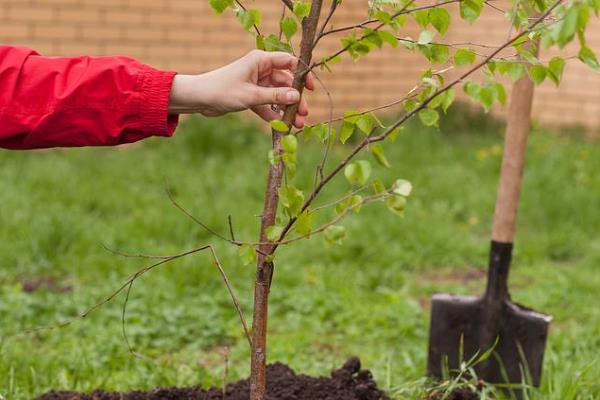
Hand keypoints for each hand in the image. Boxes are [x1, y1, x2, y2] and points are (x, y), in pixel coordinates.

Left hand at [168, 50, 313, 128]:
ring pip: (277, 96)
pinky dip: (274, 114)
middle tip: (303, 113)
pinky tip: (282, 126)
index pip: (288, 62)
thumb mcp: (251, 95)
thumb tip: (297, 97)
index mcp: (261, 60)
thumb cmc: (223, 90)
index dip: (301, 74)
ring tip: (297, 123)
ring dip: (286, 109)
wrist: (199, 99)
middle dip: (295, 98)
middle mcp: (260, 70)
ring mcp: (256, 83)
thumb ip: (275, 97)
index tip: (310, 89)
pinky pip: (267, 105)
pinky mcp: (251, 96)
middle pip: (285, 82)